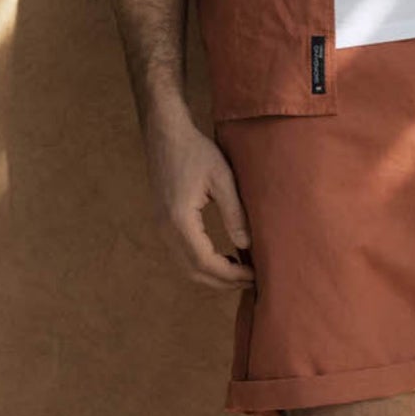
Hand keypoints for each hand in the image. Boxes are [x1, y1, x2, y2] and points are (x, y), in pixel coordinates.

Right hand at [143, 114, 254, 291]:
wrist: (164, 134)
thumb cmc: (195, 151)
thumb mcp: (222, 178)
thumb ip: (234, 213)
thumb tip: (247, 245)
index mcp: (180, 220)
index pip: (205, 262)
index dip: (230, 274)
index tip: (254, 274)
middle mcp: (165, 229)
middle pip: (193, 272)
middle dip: (223, 281)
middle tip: (251, 279)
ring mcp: (160, 227)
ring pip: (185, 267)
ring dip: (212, 275)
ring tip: (240, 271)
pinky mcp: (162, 222)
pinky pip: (180, 255)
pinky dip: (201, 264)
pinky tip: (222, 257)